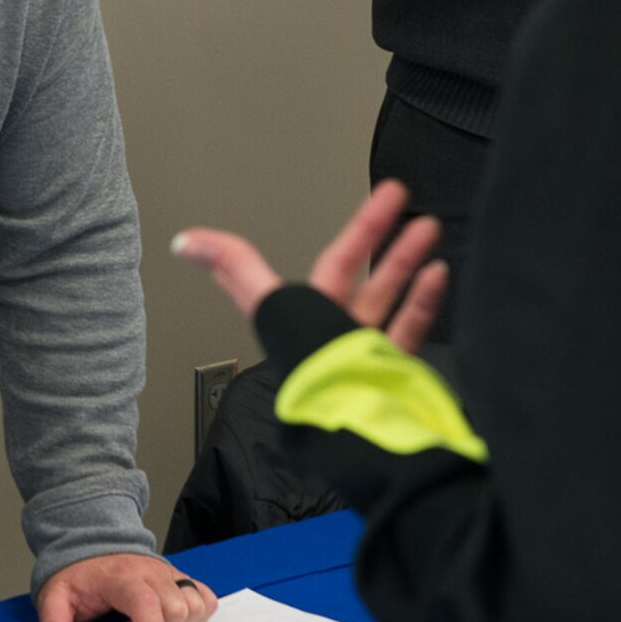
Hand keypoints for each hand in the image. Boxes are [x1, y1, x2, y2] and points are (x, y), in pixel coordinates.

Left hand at [34, 553, 218, 621]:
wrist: (93, 544)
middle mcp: (151, 572)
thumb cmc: (78, 574)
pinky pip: (206, 597)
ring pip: (196, 604)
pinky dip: (198, 613)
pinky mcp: (180, 578)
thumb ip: (53, 620)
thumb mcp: (56, 594)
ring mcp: (169, 574)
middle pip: (178, 607)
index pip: (145, 602)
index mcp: (121, 576)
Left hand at [172, 180, 448, 354]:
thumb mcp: (275, 308)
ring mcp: (365, 351)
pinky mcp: (394, 369)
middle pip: (355, 274)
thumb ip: (237, 270)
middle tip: (396, 197)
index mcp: (305, 320)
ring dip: (405, 260)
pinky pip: (410, 328)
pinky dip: (423, 300)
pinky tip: (436, 274)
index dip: (346, 233)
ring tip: (425, 227)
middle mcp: (333, 333)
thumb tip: (184, 241)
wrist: (362, 424)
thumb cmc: (317, 372)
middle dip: (375, 234)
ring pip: (387, 296)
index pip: (322, 266)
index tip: (362, 202)